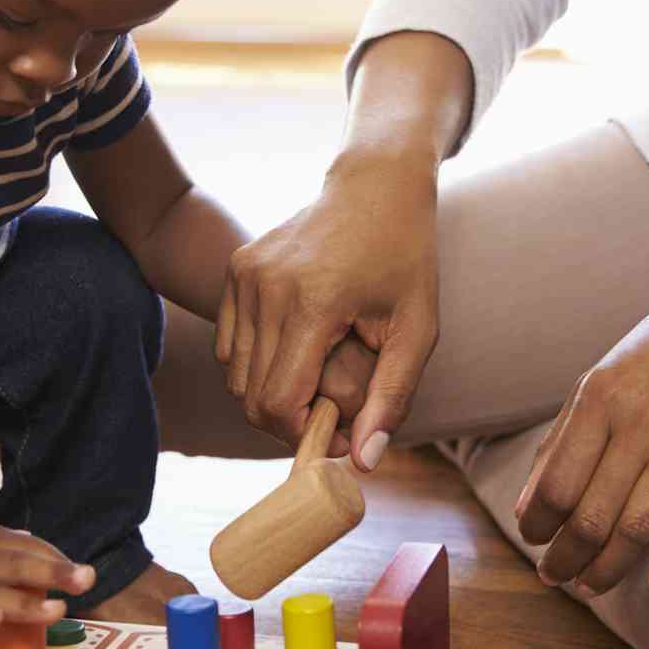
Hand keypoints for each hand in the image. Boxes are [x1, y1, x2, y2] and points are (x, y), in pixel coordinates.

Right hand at [218, 147, 438, 467]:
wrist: (376, 185)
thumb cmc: (405, 257)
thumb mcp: (417, 329)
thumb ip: (391, 398)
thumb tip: (363, 462)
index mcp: (313, 302)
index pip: (279, 403)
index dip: (305, 434)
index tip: (341, 432)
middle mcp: (267, 286)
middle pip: (252, 397)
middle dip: (291, 420)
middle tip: (335, 410)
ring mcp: (244, 274)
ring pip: (236, 377)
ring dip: (272, 393)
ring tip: (319, 376)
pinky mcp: (235, 269)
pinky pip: (230, 346)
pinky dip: (257, 364)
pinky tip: (299, 347)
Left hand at [516, 281, 648, 596]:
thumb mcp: (605, 376)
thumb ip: (566, 433)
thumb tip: (529, 500)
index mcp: (599, 398)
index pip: (554, 483)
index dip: (537, 525)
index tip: (533, 544)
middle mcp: (638, 419)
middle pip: (590, 513)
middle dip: (565, 558)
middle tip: (556, 578)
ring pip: (638, 524)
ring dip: (608, 568)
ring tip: (591, 586)